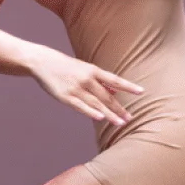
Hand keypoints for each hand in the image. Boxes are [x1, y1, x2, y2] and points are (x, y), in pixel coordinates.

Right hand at [28, 46, 142, 131]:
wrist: (42, 62)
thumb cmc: (66, 66)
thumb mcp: (85, 69)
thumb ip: (100, 81)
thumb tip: (115, 93)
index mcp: (93, 70)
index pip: (114, 79)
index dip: (128, 86)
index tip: (141, 91)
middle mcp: (86, 79)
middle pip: (107, 96)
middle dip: (119, 108)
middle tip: (131, 118)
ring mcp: (76, 88)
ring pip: (96, 104)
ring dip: (109, 114)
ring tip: (121, 123)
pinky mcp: (65, 96)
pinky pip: (80, 106)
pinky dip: (90, 112)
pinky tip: (100, 118)